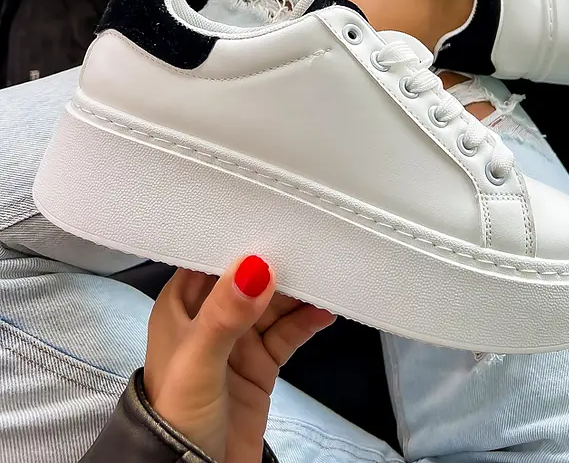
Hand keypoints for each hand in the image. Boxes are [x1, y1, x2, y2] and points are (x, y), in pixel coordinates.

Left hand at [144, 256, 335, 462]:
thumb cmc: (179, 413)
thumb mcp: (198, 360)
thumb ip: (226, 313)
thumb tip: (254, 266)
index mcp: (181, 306)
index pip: (211, 260)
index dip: (240, 240)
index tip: (274, 218)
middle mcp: (209, 317)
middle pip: (249, 279)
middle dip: (277, 264)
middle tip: (311, 247)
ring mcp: (237, 341)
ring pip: (272, 304)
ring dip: (297, 293)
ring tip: (325, 278)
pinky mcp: (260, 364)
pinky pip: (287, 333)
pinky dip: (306, 321)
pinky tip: (324, 312)